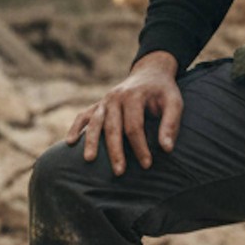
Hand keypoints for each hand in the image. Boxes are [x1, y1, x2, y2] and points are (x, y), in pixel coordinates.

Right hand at [65, 51, 181, 175]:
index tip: (147, 164)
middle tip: (119, 172)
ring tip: (89, 160)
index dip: (140, 146)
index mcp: (134, 96)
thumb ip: (171, 124)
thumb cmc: (163, 91)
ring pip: (95, 122)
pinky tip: (70, 142)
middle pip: (113, 127)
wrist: (150, 72)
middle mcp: (115, 97)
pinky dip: (76, 127)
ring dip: (91, 141)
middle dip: (115, 151)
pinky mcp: (98, 105)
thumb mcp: (174, 102)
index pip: (134, 126)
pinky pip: (83, 116)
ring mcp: (104, 101)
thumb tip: (167, 149)